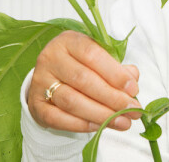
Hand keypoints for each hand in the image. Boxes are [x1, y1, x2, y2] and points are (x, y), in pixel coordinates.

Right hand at [27, 30, 141, 132]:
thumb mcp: (98, 59)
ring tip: (123, 122)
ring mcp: (40, 81)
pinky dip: (81, 125)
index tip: (133, 89)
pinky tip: (100, 127)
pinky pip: (58, 118)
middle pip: (83, 80)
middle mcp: (50, 58)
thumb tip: (133, 77)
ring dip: (101, 114)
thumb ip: (116, 68)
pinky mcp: (35, 104)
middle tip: (133, 110)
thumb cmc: (80, 65)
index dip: (115, 73)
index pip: (92, 54)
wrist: (50, 79)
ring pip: (72, 101)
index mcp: (68, 41)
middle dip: (112, 98)